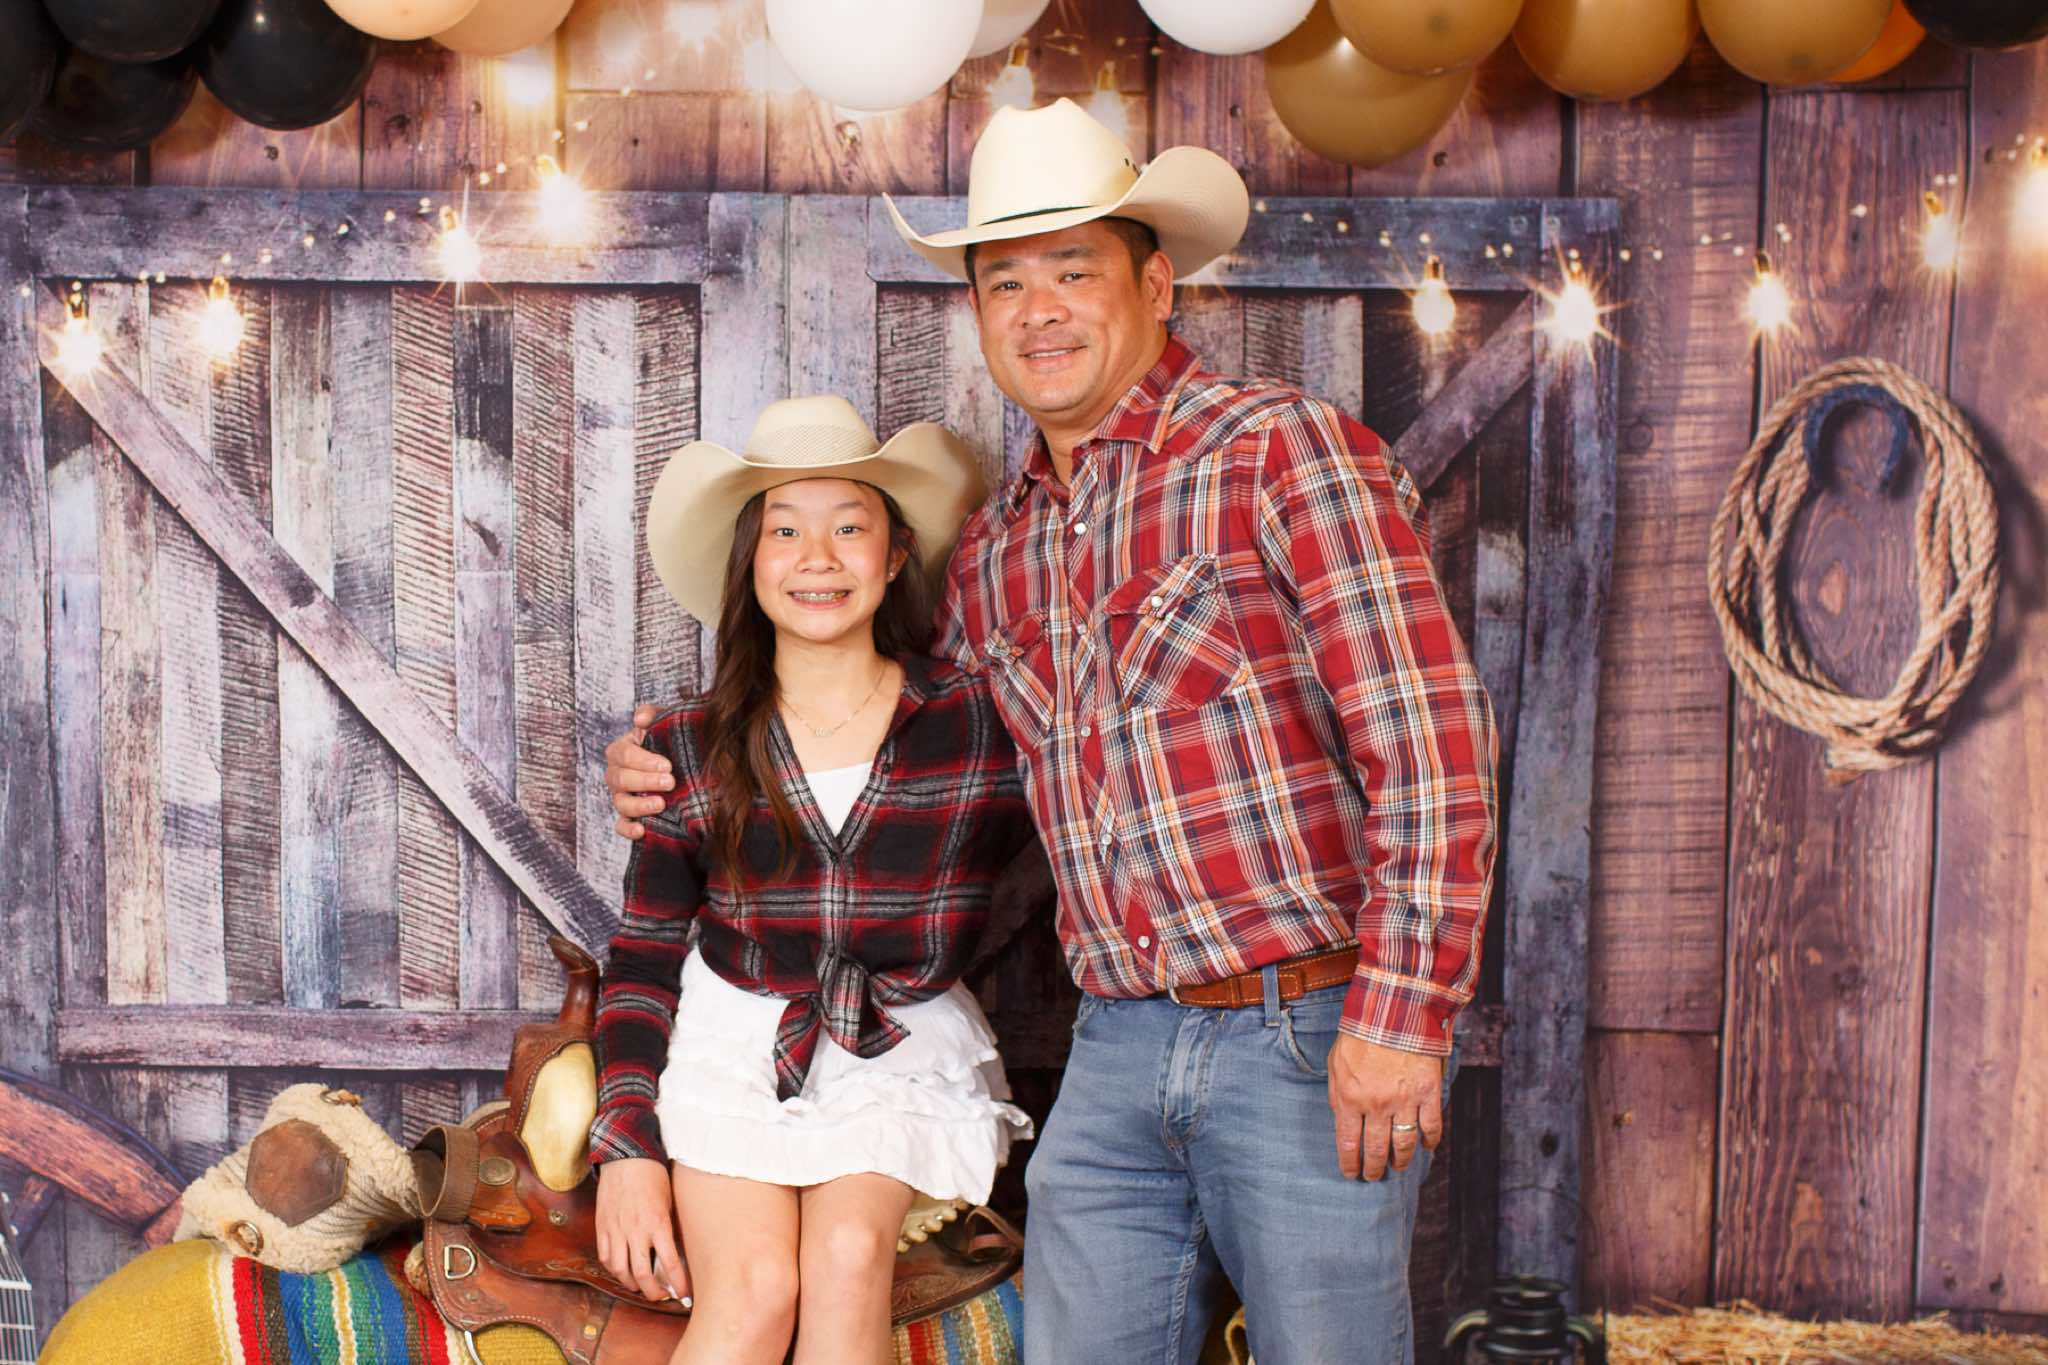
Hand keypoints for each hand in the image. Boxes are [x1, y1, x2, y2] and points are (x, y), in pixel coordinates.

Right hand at [595, 1157, 690, 1303]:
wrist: (626, 1158)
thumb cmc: (653, 1177)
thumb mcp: (669, 1202)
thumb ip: (669, 1228)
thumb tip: (674, 1254)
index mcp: (658, 1224)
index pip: (670, 1263)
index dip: (678, 1283)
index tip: (683, 1294)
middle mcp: (636, 1231)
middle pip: (642, 1274)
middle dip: (653, 1292)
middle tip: (661, 1295)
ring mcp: (616, 1230)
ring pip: (620, 1270)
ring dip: (632, 1284)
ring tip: (641, 1286)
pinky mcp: (602, 1227)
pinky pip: (606, 1257)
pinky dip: (614, 1269)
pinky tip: (622, 1270)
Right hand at [606, 703, 673, 840]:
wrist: (686, 765)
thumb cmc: (671, 741)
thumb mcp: (666, 723)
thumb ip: (653, 715)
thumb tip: (640, 720)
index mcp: (622, 751)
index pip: (623, 755)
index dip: (643, 760)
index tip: (667, 765)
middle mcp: (617, 775)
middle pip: (621, 779)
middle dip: (645, 781)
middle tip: (670, 782)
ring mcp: (622, 797)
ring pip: (621, 803)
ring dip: (639, 806)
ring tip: (661, 804)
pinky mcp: (629, 818)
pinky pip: (621, 826)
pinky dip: (628, 829)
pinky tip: (642, 831)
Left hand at [1326, 1034, 1444, 1181]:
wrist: (1393, 1010)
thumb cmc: (1360, 1034)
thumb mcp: (1336, 1063)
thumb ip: (1336, 1093)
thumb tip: (1340, 1119)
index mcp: (1349, 1098)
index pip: (1348, 1143)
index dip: (1350, 1164)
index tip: (1351, 1174)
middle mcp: (1376, 1105)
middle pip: (1376, 1150)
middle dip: (1374, 1168)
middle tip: (1374, 1176)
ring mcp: (1404, 1101)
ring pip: (1404, 1144)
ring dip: (1401, 1160)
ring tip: (1399, 1166)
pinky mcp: (1428, 1093)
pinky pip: (1432, 1127)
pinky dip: (1430, 1141)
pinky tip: (1426, 1147)